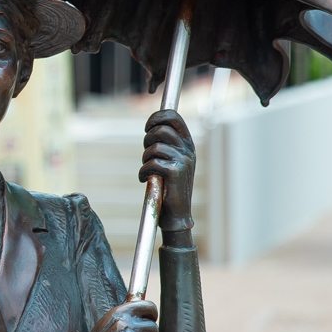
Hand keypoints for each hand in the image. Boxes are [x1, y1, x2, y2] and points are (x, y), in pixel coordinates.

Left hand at [140, 110, 194, 230]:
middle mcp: (188, 150)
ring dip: (145, 159)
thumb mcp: (171, 161)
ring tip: (147, 170)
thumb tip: (152, 126)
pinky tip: (145, 179)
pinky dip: (143, 172)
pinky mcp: (175, 172)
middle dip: (147, 140)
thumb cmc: (169, 186)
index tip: (147, 127)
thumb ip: (166, 144)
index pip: (174, 117)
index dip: (157, 117)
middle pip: (161, 129)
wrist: (176, 214)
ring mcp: (183, 160)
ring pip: (154, 147)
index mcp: (188, 144)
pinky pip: (152, 163)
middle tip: (146, 154)